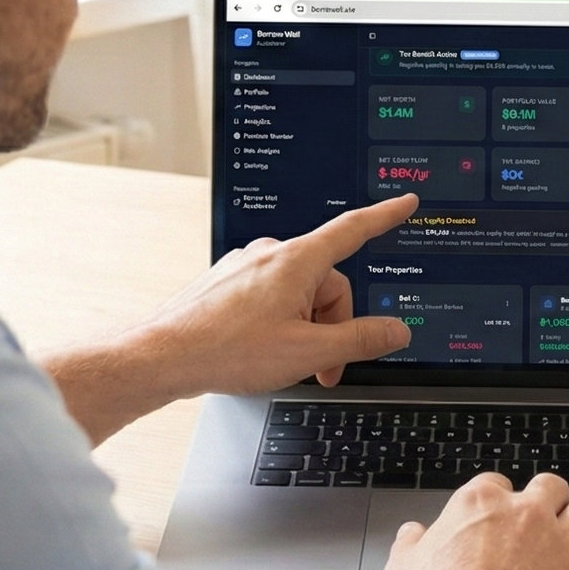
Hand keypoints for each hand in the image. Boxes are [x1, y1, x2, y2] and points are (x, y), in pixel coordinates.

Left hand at [39, 196, 417, 440]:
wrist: (164, 357)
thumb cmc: (227, 350)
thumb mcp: (308, 352)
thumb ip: (360, 340)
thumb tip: (396, 331)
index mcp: (296, 261)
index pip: (353, 230)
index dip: (385, 216)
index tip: (404, 203)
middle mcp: (271, 255)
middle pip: (327, 284)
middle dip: (332, 326)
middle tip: (322, 366)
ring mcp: (246, 267)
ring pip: (298, 296)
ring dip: (303, 330)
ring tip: (283, 362)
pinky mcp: (228, 284)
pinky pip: (269, 299)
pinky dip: (276, 326)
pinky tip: (258, 351)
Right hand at [367, 473, 568, 569]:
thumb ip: (411, 545)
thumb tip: (413, 534)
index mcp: (479, 504)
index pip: (498, 484)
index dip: (501, 501)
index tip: (501, 519)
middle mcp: (525, 514)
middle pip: (550, 486)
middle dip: (549, 501)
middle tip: (544, 524)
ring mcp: (560, 543)